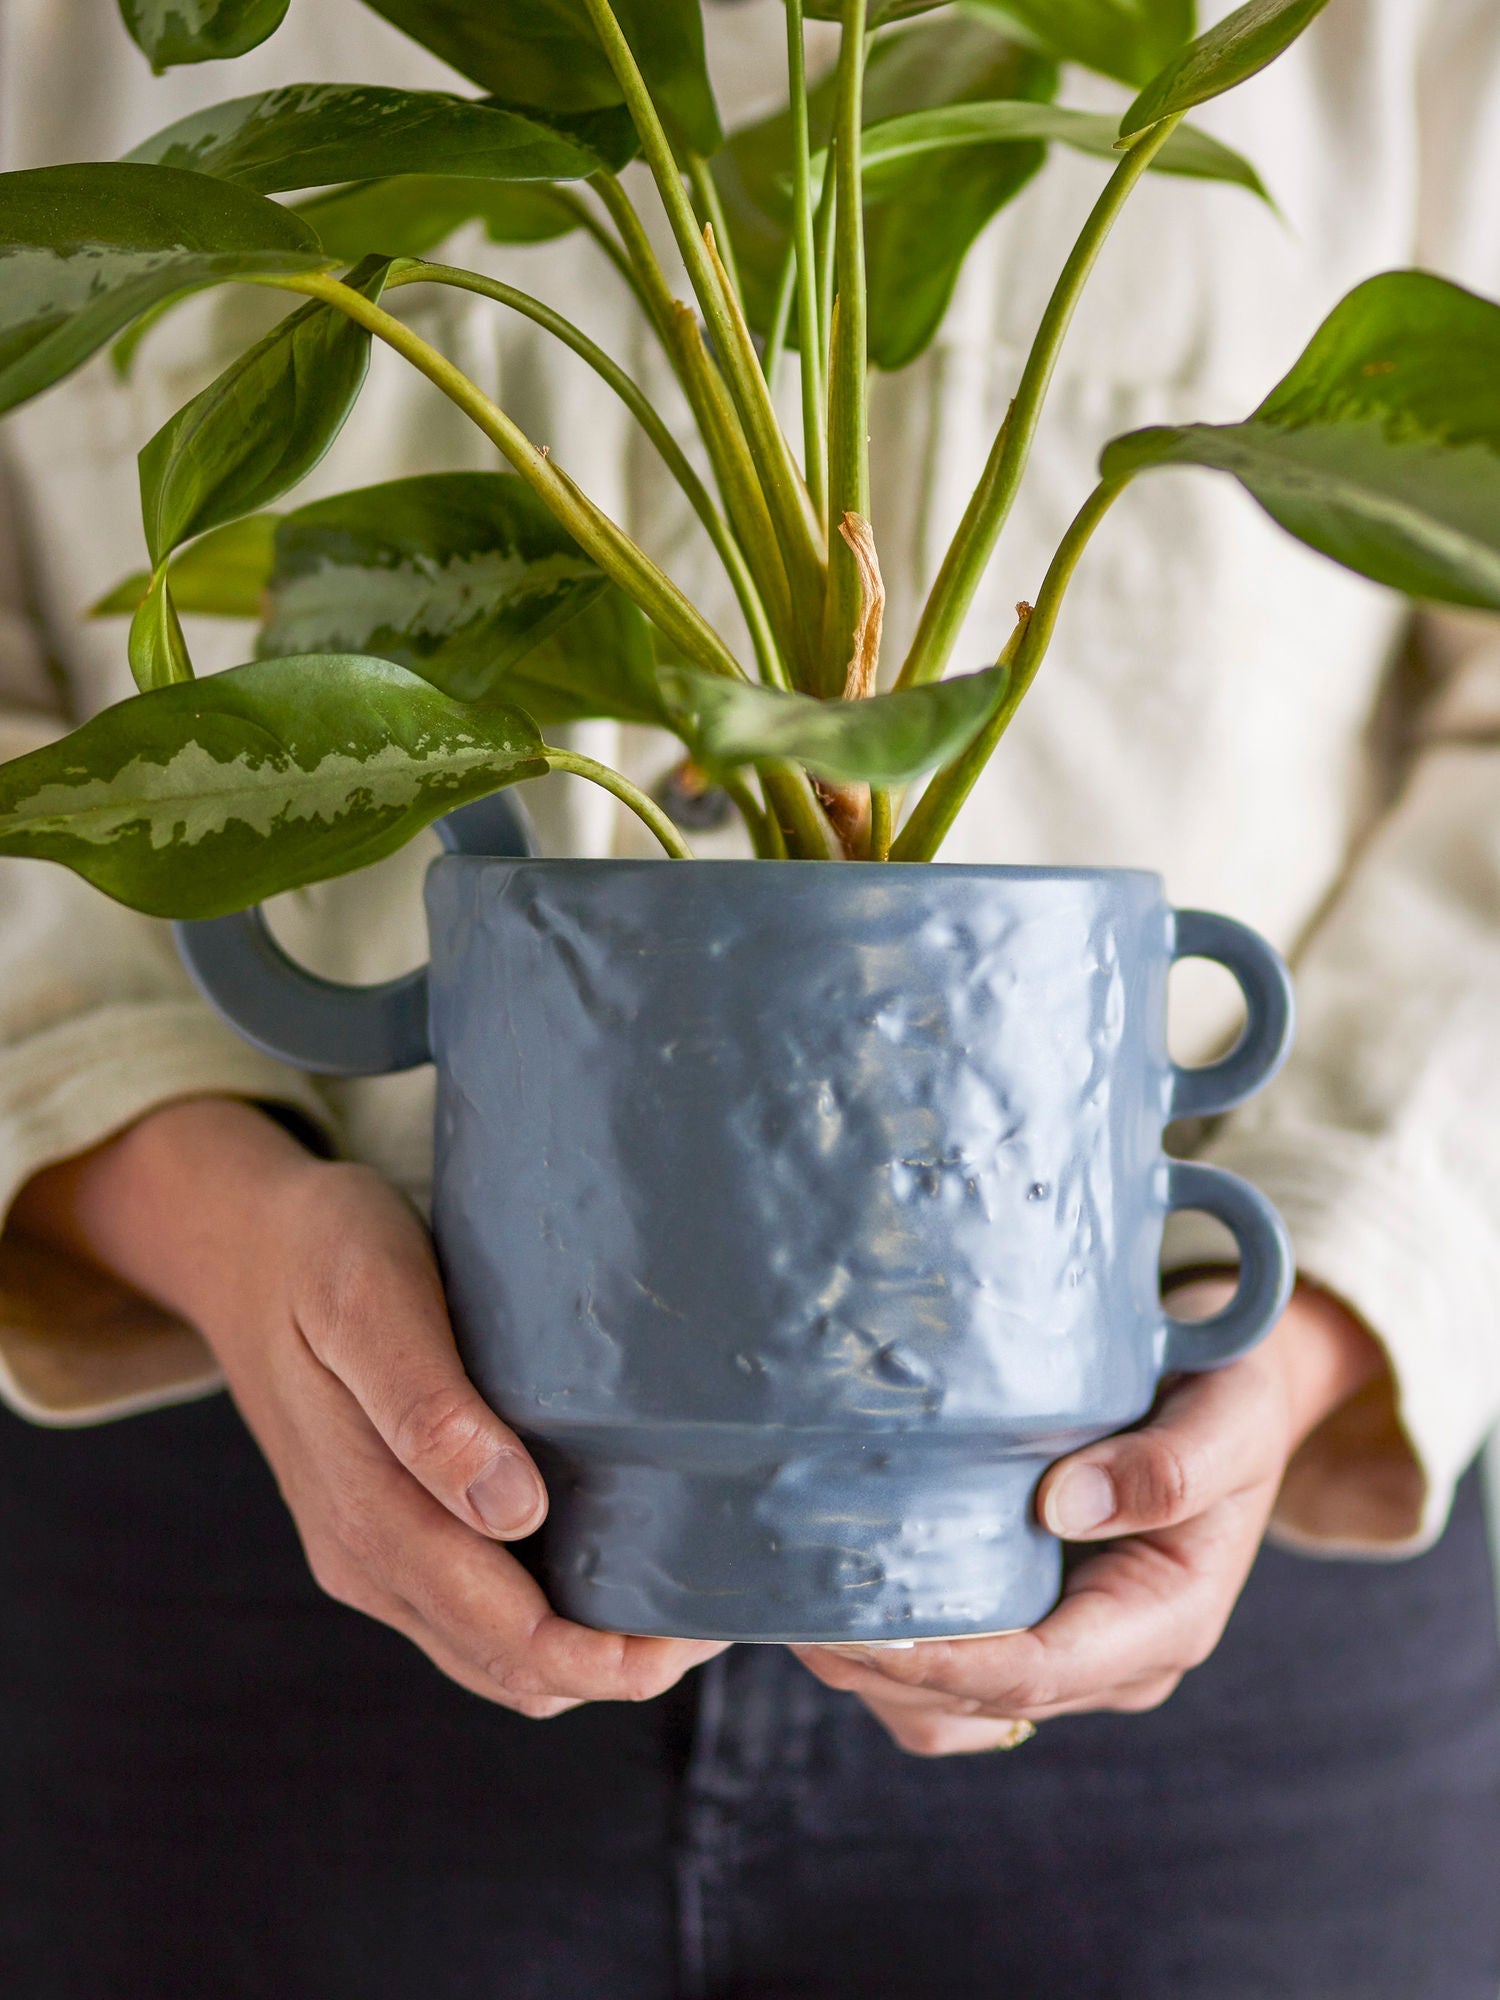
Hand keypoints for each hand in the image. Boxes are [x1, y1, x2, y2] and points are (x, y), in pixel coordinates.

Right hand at [14, 1099, 724, 1715]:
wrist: (242, 1246)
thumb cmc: (321, 1253)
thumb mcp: (367, 1298)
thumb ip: (427, 1407)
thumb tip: (512, 1511)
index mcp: (367, 1512)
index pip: (502, 1634)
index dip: (603, 1658)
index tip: (694, 1632)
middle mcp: (365, 1557)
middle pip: (507, 1665)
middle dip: (613, 1667)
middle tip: (716, 1613)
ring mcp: (369, 1555)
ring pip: (493, 1657)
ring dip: (584, 1654)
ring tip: (681, 1599)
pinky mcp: (382, 1534)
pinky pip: (472, 1618)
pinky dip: (546, 1622)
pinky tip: (608, 1566)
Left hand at [793, 1280, 1384, 1756]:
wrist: (1230, 1395)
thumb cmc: (1231, 1398)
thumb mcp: (1227, 1418)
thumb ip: (1165, 1467)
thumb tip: (1061, 1507)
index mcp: (1167, 1620)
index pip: (1040, 1670)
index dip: (946, 1661)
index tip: (863, 1631)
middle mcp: (1116, 1657)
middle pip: (983, 1699)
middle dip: (886, 1668)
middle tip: (790, 1612)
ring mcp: (1073, 1650)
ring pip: (956, 1709)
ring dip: (875, 1676)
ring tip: (793, 1609)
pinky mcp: (1035, 1624)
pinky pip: (953, 1679)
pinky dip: (891, 1658)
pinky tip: (833, 1599)